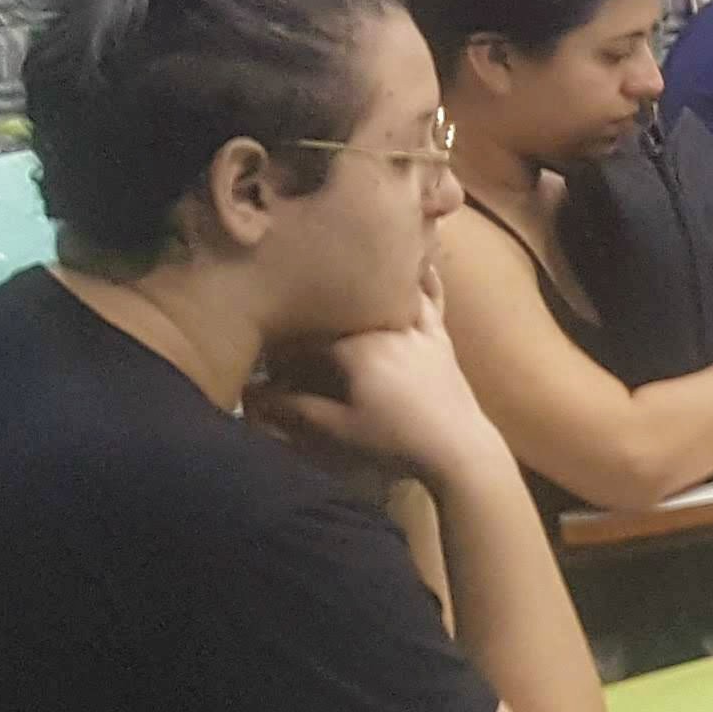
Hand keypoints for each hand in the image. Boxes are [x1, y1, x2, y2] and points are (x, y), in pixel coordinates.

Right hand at [255, 291, 514, 492]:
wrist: (458, 448)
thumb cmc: (394, 440)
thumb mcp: (337, 429)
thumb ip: (294, 408)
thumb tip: (253, 396)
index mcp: (357, 347)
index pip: (309, 335)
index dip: (284, 348)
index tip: (270, 363)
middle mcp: (387, 327)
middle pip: (346, 310)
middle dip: (320, 314)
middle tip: (300, 330)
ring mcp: (418, 329)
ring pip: (389, 292)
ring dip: (368, 281)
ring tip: (346, 268)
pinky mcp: (441, 338)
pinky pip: (432, 300)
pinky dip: (424, 281)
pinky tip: (420, 263)